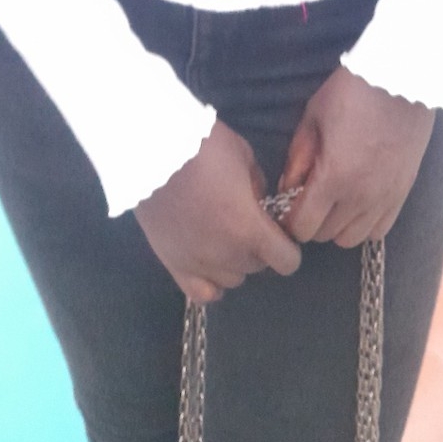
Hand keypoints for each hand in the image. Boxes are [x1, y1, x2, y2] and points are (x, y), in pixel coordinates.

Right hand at [134, 120, 301, 304]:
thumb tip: (260, 204)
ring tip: (226, 237)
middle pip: (258, 268)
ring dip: (236, 262)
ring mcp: (197, 264)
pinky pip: (200, 293)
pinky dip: (211, 283)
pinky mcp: (172, 264)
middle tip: (249, 223)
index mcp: (249, 229)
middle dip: (261, 248)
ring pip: (232, 280)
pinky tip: (211, 263)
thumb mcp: (245, 157)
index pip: (287, 261)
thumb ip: (258, 187)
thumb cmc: (203, 148)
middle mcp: (226, 256)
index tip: (280, 230)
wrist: (153, 151)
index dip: (289, 247)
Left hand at [281, 67, 434, 249]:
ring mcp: (385, 198)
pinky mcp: (403, 193)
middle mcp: (360, 197)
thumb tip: (287, 188)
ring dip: (337, 225)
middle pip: (325, 235)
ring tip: (335, 199)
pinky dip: (364, 223)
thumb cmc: (351, 92)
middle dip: (311, 221)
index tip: (288, 205)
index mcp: (333, 178)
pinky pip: (379, 230)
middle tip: (310, 197)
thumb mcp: (313, 117)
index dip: (289, 220)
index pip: (302, 227)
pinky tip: (358, 201)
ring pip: (352, 238)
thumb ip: (297, 158)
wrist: (403, 79)